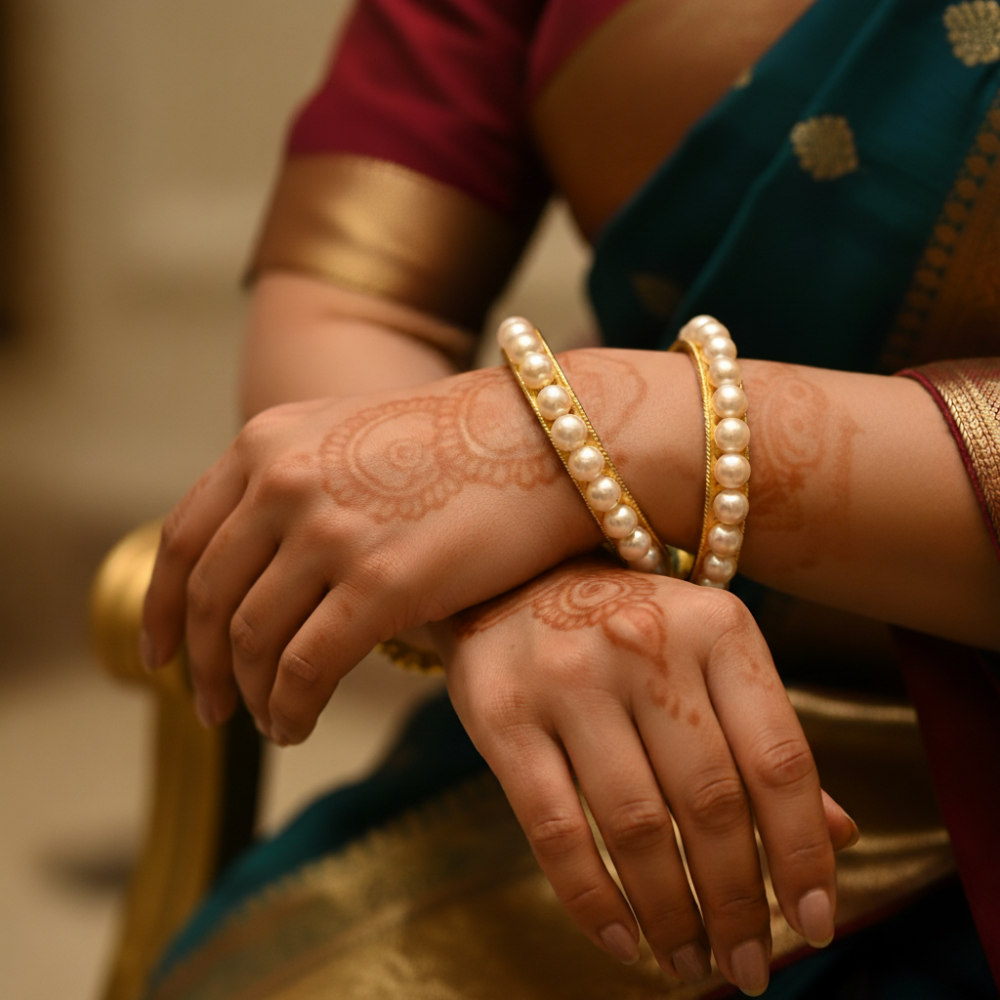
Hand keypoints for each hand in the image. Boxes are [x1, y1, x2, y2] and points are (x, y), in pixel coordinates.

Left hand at [140, 367, 601, 742]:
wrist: (547, 437)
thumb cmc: (461, 445)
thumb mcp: (350, 435)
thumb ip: (290, 482)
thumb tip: (251, 567)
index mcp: (268, 442)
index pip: (184, 539)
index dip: (161, 609)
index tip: (161, 657)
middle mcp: (284, 480)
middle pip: (209, 599)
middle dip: (201, 668)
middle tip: (210, 707)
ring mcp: (330, 530)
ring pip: (253, 641)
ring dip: (251, 696)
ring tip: (266, 722)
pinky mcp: (381, 582)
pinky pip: (305, 670)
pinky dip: (289, 710)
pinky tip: (296, 727)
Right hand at [435, 558, 856, 994]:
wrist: (509, 574)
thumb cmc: (626, 622)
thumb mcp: (704, 652)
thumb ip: (763, 735)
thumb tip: (839, 834)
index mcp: (717, 626)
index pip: (779, 758)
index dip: (804, 852)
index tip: (814, 923)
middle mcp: (646, 643)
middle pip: (711, 801)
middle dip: (736, 902)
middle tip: (747, 966)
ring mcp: (569, 676)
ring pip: (637, 825)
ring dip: (671, 914)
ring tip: (688, 964)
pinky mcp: (503, 713)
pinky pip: (554, 828)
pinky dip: (591, 900)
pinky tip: (621, 940)